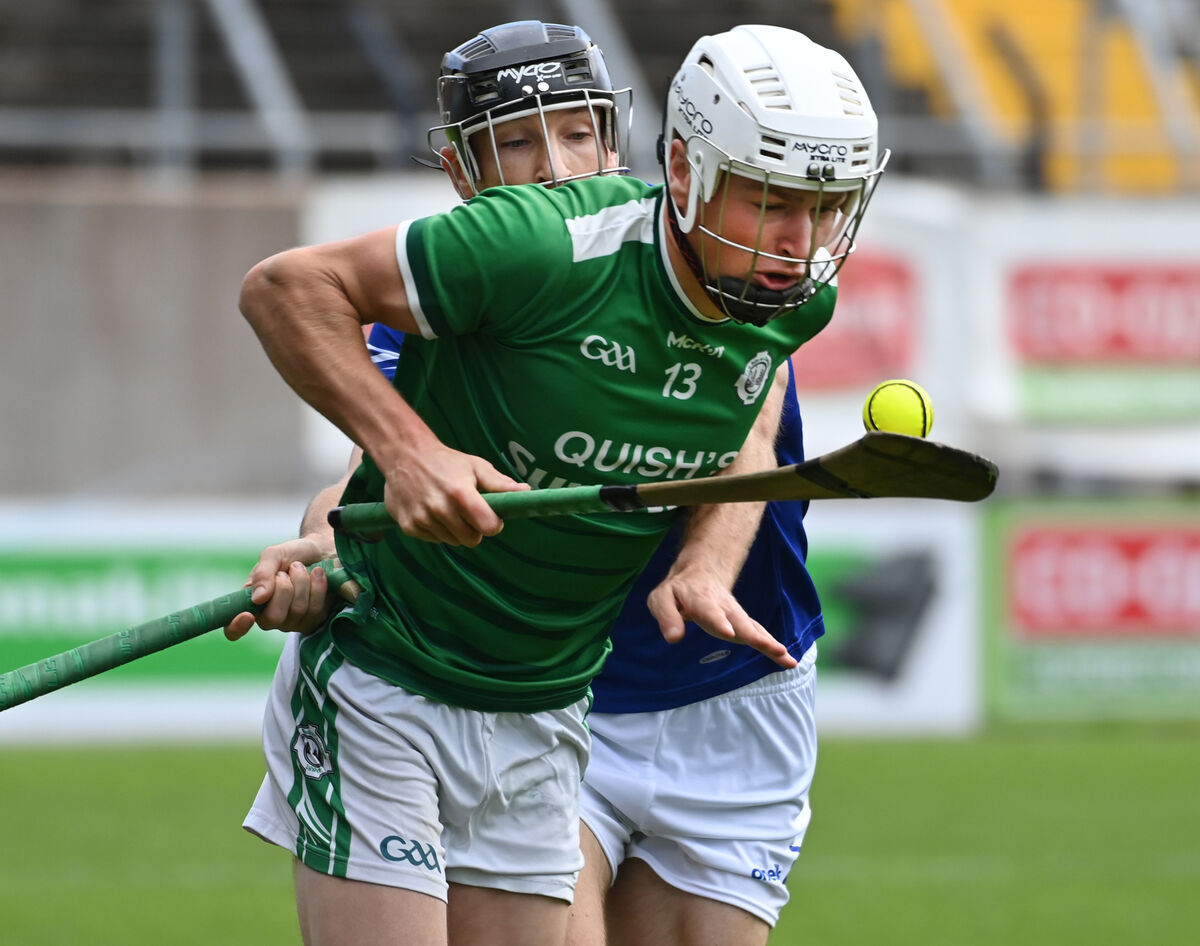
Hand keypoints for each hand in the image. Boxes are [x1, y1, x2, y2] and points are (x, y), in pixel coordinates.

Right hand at [224, 536, 334, 640]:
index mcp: (251, 603)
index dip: (236, 628)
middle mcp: (268, 617)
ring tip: (301, 569)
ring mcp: (292, 622)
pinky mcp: (313, 621)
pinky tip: (317, 574)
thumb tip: (258, 599)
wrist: (323, 550)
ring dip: (302, 582)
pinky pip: (316, 610)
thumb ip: (262, 573)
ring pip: (297, 611)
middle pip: (273, 617)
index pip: (234, 630)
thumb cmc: (293, 554)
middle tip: (286, 572)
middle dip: (284, 588)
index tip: (247, 615)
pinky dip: (318, 586)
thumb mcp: (273, 555)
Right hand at [381, 442, 528, 546]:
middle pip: (471, 540)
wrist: (404, 455)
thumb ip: (500, 483)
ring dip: (455, 530)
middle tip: (468, 512)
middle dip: (475, 529)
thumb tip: (526, 491)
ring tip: (449, 509)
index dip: (494, 524)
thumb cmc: (445, 461)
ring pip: (452, 541)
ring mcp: (423, 519)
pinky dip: (437, 530)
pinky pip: (434, 540)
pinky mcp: (409, 526)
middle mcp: (440, 509)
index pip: (488, 527)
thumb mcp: (475, 466)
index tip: (491, 516)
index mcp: (460, 494)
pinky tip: (433, 512)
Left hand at [647, 567, 797, 668]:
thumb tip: (674, 638)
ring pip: (754, 628)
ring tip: (785, 657)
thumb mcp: (660, 598)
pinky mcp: (742, 624)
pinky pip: (759, 634)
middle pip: (740, 621)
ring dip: (769, 642)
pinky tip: (788, 662)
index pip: (710, 611)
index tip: (729, 632)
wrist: (700, 573)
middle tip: (769, 646)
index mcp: (701, 599)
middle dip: (754, 635)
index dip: (719, 621)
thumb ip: (666, 616)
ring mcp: (735, 615)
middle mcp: (723, 607)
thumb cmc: (677, 590)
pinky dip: (773, 647)